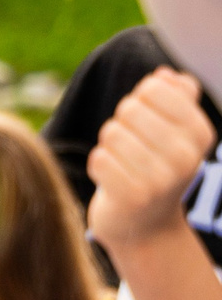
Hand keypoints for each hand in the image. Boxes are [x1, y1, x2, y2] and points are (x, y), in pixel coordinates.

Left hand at [88, 68, 215, 254]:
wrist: (145, 224)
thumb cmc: (156, 166)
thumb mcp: (174, 131)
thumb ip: (176, 97)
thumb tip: (166, 75)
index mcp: (201, 133)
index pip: (155, 88)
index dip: (140, 98)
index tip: (146, 119)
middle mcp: (187, 156)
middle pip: (129, 109)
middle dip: (121, 123)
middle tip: (131, 145)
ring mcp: (161, 178)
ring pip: (112, 133)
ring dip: (109, 146)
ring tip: (123, 162)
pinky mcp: (132, 197)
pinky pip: (99, 158)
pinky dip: (100, 165)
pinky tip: (113, 178)